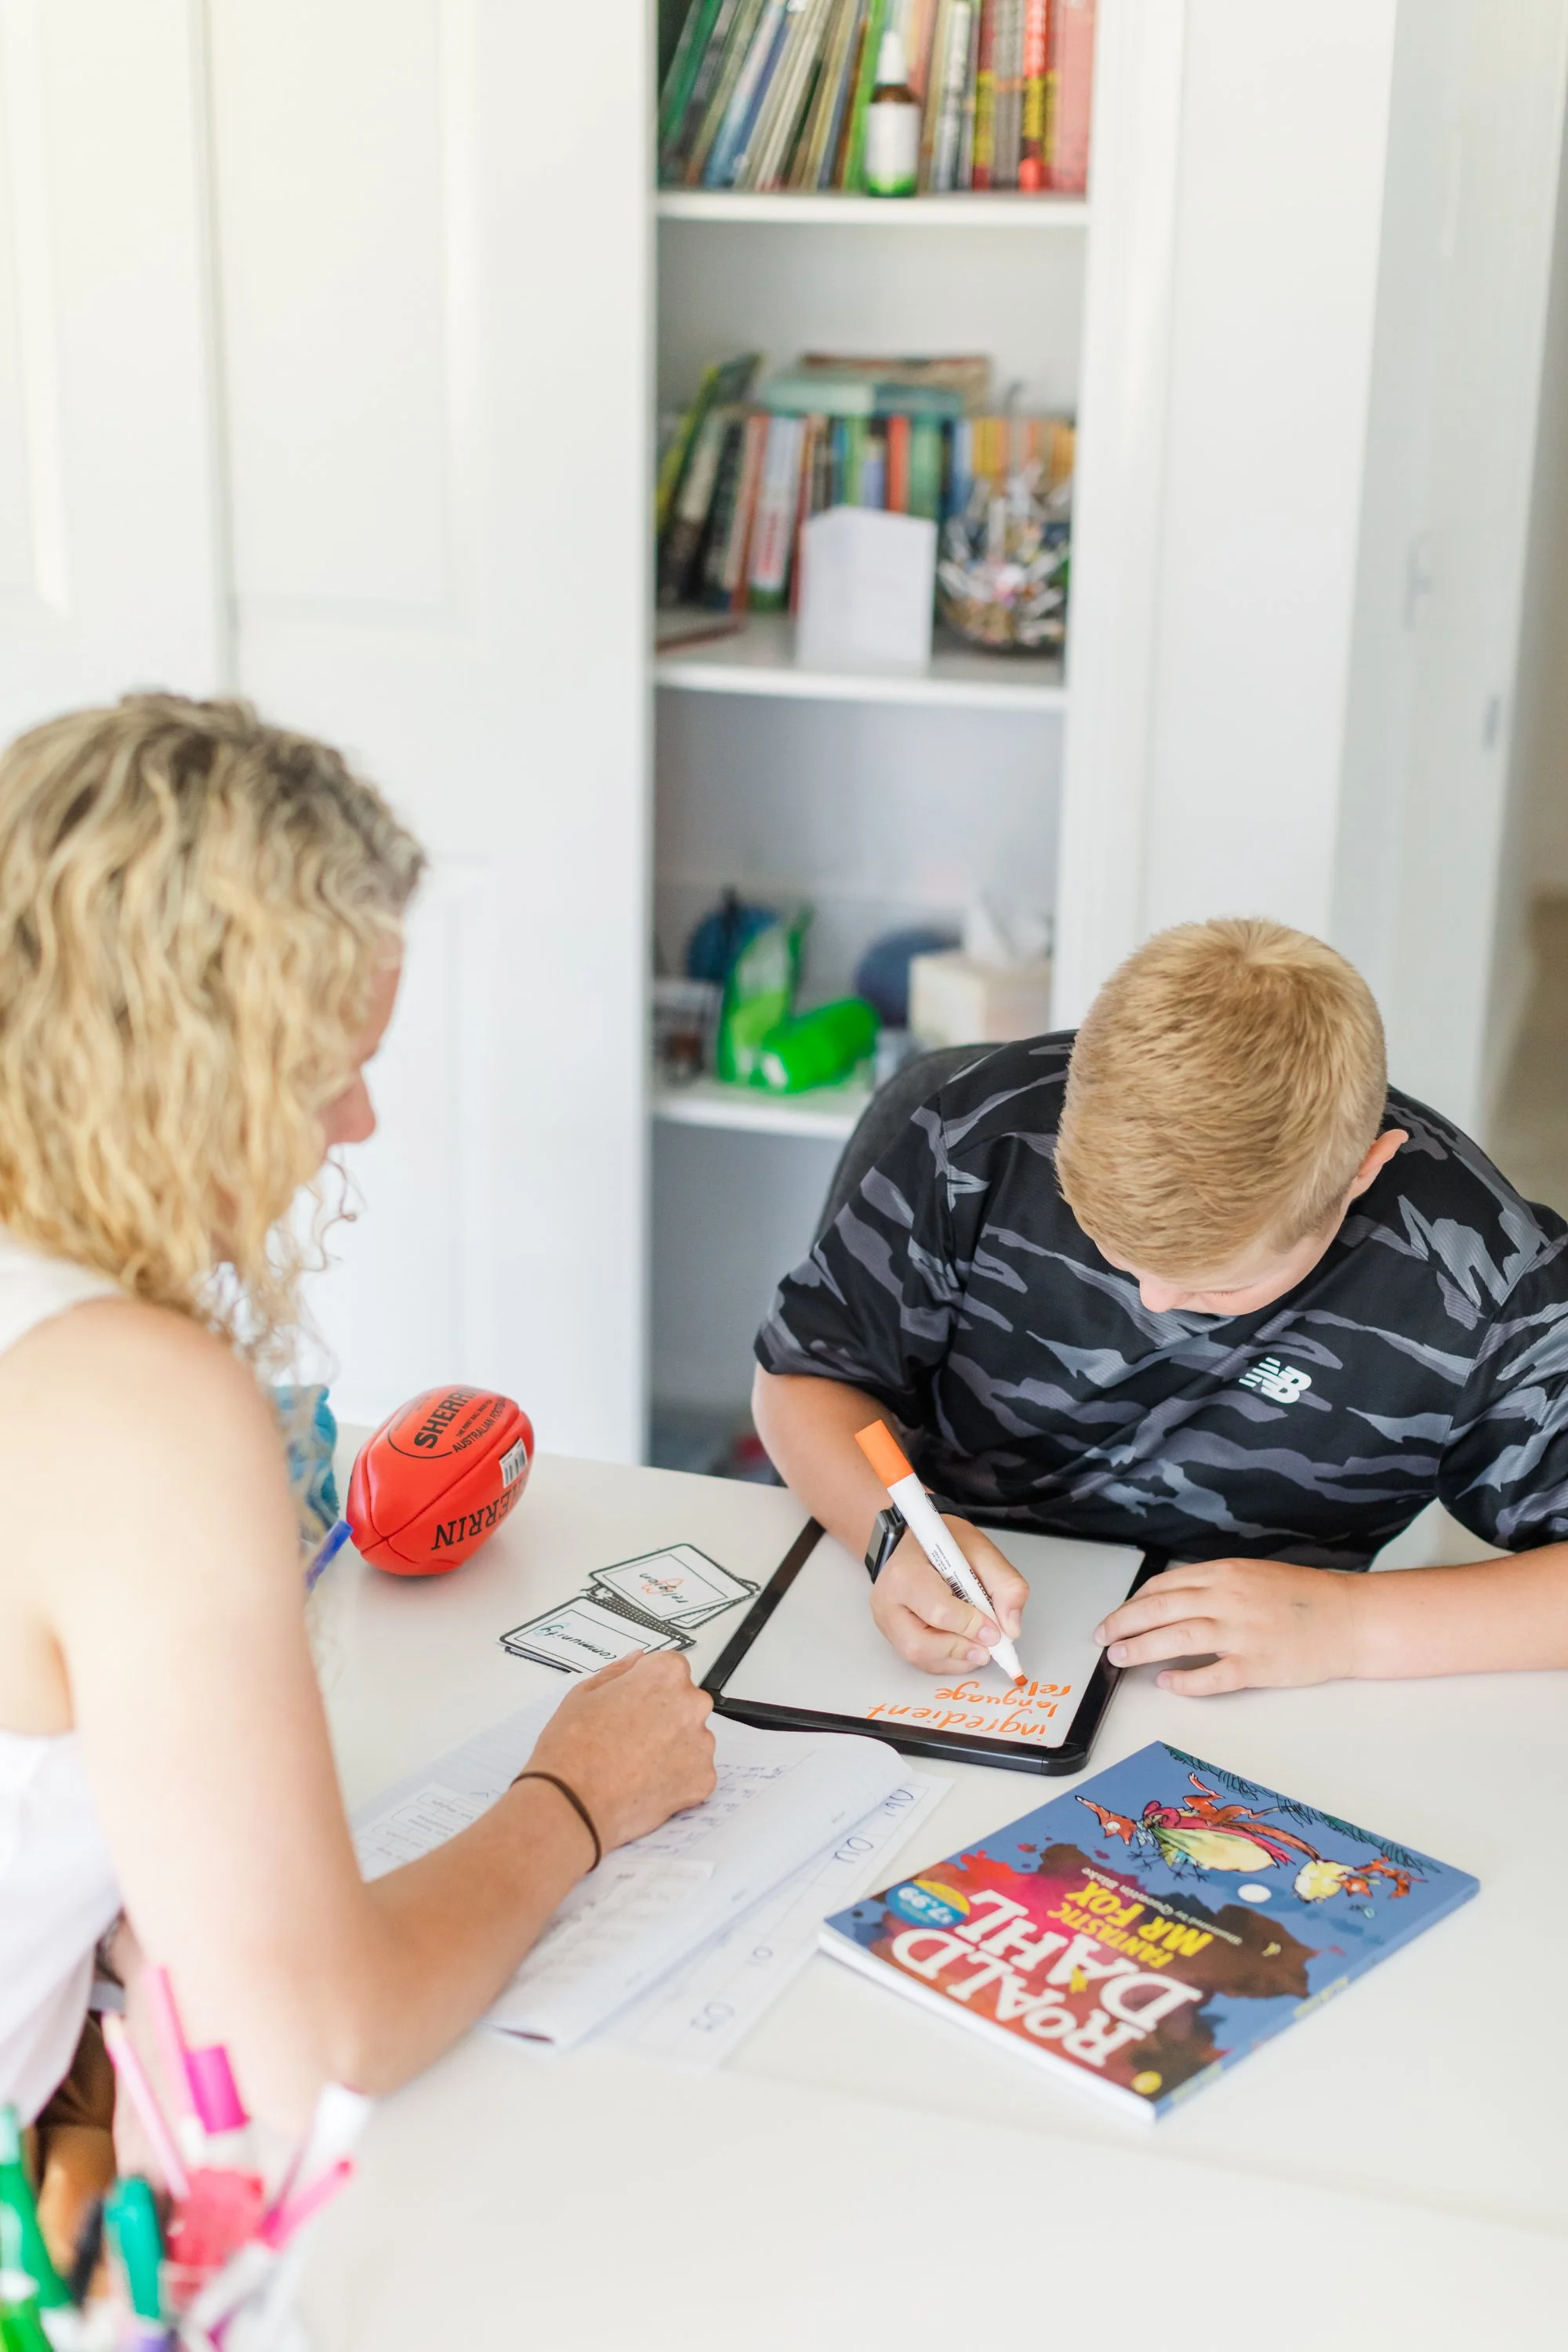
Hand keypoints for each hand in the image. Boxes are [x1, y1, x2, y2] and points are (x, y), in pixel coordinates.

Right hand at [523, 1651, 715, 1851]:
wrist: (572, 1804)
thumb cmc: (573, 1749)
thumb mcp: (584, 1693)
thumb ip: (620, 1672)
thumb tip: (637, 1660)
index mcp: (665, 1674)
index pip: (671, 1669)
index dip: (648, 1688)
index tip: (634, 1703)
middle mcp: (691, 1704)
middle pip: (685, 1704)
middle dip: (664, 1717)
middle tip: (630, 1737)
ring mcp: (701, 1744)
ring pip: (692, 1739)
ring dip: (672, 1748)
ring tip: (634, 1764)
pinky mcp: (703, 1780)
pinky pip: (694, 1773)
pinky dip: (676, 1779)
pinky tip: (645, 1783)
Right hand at [871, 1515, 1028, 1673]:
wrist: (922, 1541)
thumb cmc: (946, 1544)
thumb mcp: (983, 1550)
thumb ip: (1005, 1584)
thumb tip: (1010, 1627)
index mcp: (905, 1572)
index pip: (938, 1611)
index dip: (971, 1625)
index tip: (995, 1630)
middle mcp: (888, 1601)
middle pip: (919, 1645)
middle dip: (960, 1650)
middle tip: (988, 1646)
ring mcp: (886, 1622)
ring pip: (920, 1658)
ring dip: (958, 1658)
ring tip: (979, 1644)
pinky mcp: (893, 1636)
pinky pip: (922, 1662)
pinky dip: (950, 1661)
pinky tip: (965, 1644)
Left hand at [1094, 1557, 1361, 1694]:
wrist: (1352, 1618)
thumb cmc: (1305, 1598)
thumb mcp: (1252, 1576)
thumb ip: (1213, 1585)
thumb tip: (1172, 1602)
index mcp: (1226, 1573)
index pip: (1163, 1587)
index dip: (1132, 1603)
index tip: (1116, 1617)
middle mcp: (1229, 1599)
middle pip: (1160, 1609)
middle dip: (1123, 1624)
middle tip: (1103, 1639)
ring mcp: (1242, 1633)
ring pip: (1176, 1638)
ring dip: (1141, 1648)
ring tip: (1119, 1658)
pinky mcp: (1257, 1665)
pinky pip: (1211, 1676)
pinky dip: (1184, 1681)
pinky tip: (1168, 1683)